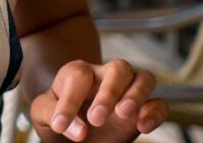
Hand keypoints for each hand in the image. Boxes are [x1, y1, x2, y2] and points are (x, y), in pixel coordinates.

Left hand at [30, 59, 167, 141]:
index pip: (78, 77)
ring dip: (136, 95)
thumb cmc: (57, 117)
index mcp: (78, 74)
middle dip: (109, 92)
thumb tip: (79, 130)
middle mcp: (105, 77)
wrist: (73, 134)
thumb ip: (52, 115)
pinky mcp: (143, 110)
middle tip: (96, 119)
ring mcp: (128, 91)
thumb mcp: (43, 114)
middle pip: (119, 68)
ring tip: (123, 114)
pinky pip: (159, 103)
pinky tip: (143, 127)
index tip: (60, 126)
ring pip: (144, 78)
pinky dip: (155, 113)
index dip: (69, 101)